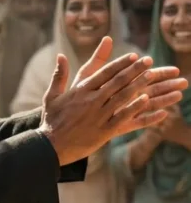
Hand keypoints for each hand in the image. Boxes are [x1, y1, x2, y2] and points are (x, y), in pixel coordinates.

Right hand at [40, 36, 187, 166]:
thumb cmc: (51, 120)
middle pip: (117, 81)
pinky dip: (134, 108)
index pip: (104, 72)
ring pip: (122, 97)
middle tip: (148, 60)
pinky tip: (146, 100)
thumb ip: (59, 75)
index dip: (121, 63)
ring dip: (138, 85)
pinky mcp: (103, 131)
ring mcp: (99, 116)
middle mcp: (92, 100)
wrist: (50, 146)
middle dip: (134, 70)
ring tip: (151, 76)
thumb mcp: (52, 96)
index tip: (134, 56)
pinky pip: (122, 117)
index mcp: (81, 91)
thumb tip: (61, 55)